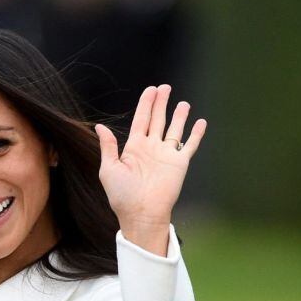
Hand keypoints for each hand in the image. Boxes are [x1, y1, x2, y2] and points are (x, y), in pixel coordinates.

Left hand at [95, 85, 205, 254]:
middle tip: (165, 87)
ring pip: (174, 129)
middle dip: (161, 103)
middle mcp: (151, 149)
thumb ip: (108, 146)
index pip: (141, 120)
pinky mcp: (180, 163)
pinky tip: (200, 122)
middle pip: (157, 120)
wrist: (141, 213)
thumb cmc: (121, 195)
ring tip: (183, 102)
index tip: (151, 90)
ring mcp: (166, 155)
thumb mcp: (109, 168)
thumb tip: (99, 126)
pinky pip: (190, 145)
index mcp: (133, 148)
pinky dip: (196, 134)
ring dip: (179, 116)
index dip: (146, 104)